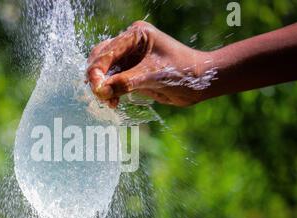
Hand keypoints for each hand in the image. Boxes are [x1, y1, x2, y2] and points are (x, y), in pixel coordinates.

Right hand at [86, 21, 211, 107]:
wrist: (201, 83)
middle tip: (98, 94)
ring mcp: (131, 58)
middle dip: (97, 77)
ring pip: (106, 71)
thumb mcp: (153, 76)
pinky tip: (114, 102)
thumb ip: (125, 82)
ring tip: (108, 101)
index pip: (107, 51)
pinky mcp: (133, 73)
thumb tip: (100, 91)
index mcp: (136, 35)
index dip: (98, 70)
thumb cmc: (183, 72)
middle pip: (101, 58)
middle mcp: (131, 44)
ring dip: (103, 86)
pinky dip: (111, 92)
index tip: (96, 88)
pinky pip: (114, 81)